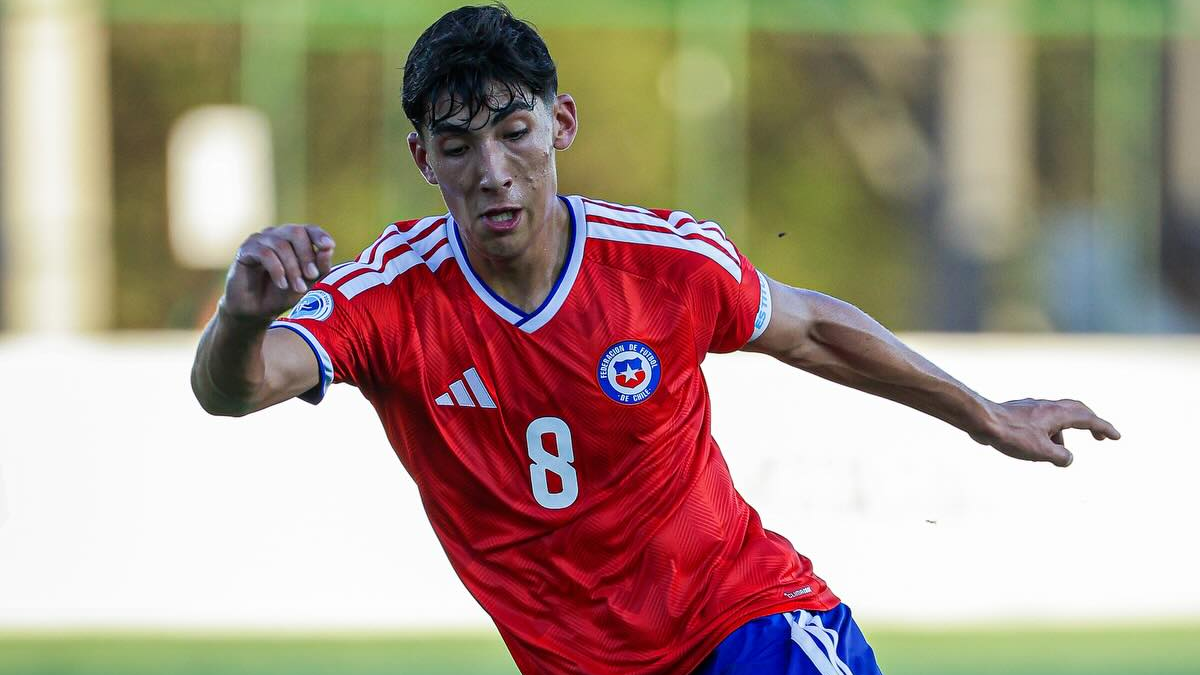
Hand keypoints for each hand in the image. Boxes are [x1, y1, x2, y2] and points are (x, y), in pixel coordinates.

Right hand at [221, 224, 335, 322]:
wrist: (256, 311)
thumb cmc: (282, 295)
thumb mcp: (306, 284)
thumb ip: (319, 268)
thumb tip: (328, 249)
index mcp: (293, 240)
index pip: (309, 229)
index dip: (319, 235)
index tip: (329, 246)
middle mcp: (276, 235)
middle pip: (296, 232)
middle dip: (307, 255)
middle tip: (312, 276)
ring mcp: (260, 240)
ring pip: (281, 244)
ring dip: (293, 268)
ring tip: (298, 288)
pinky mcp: (245, 250)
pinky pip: (265, 253)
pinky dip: (277, 270)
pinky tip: (282, 284)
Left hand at [971, 398, 1120, 466]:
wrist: (982, 421)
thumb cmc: (1012, 435)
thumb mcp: (1042, 451)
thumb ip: (1061, 457)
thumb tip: (1067, 459)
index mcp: (1059, 414)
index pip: (1089, 420)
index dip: (1104, 428)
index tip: (1116, 437)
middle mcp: (1048, 406)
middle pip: (1077, 411)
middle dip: (1090, 424)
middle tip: (1099, 438)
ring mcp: (1034, 407)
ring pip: (1057, 418)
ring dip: (1062, 435)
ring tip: (1056, 454)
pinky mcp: (1021, 412)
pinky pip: (1042, 422)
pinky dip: (1047, 433)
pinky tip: (1036, 447)